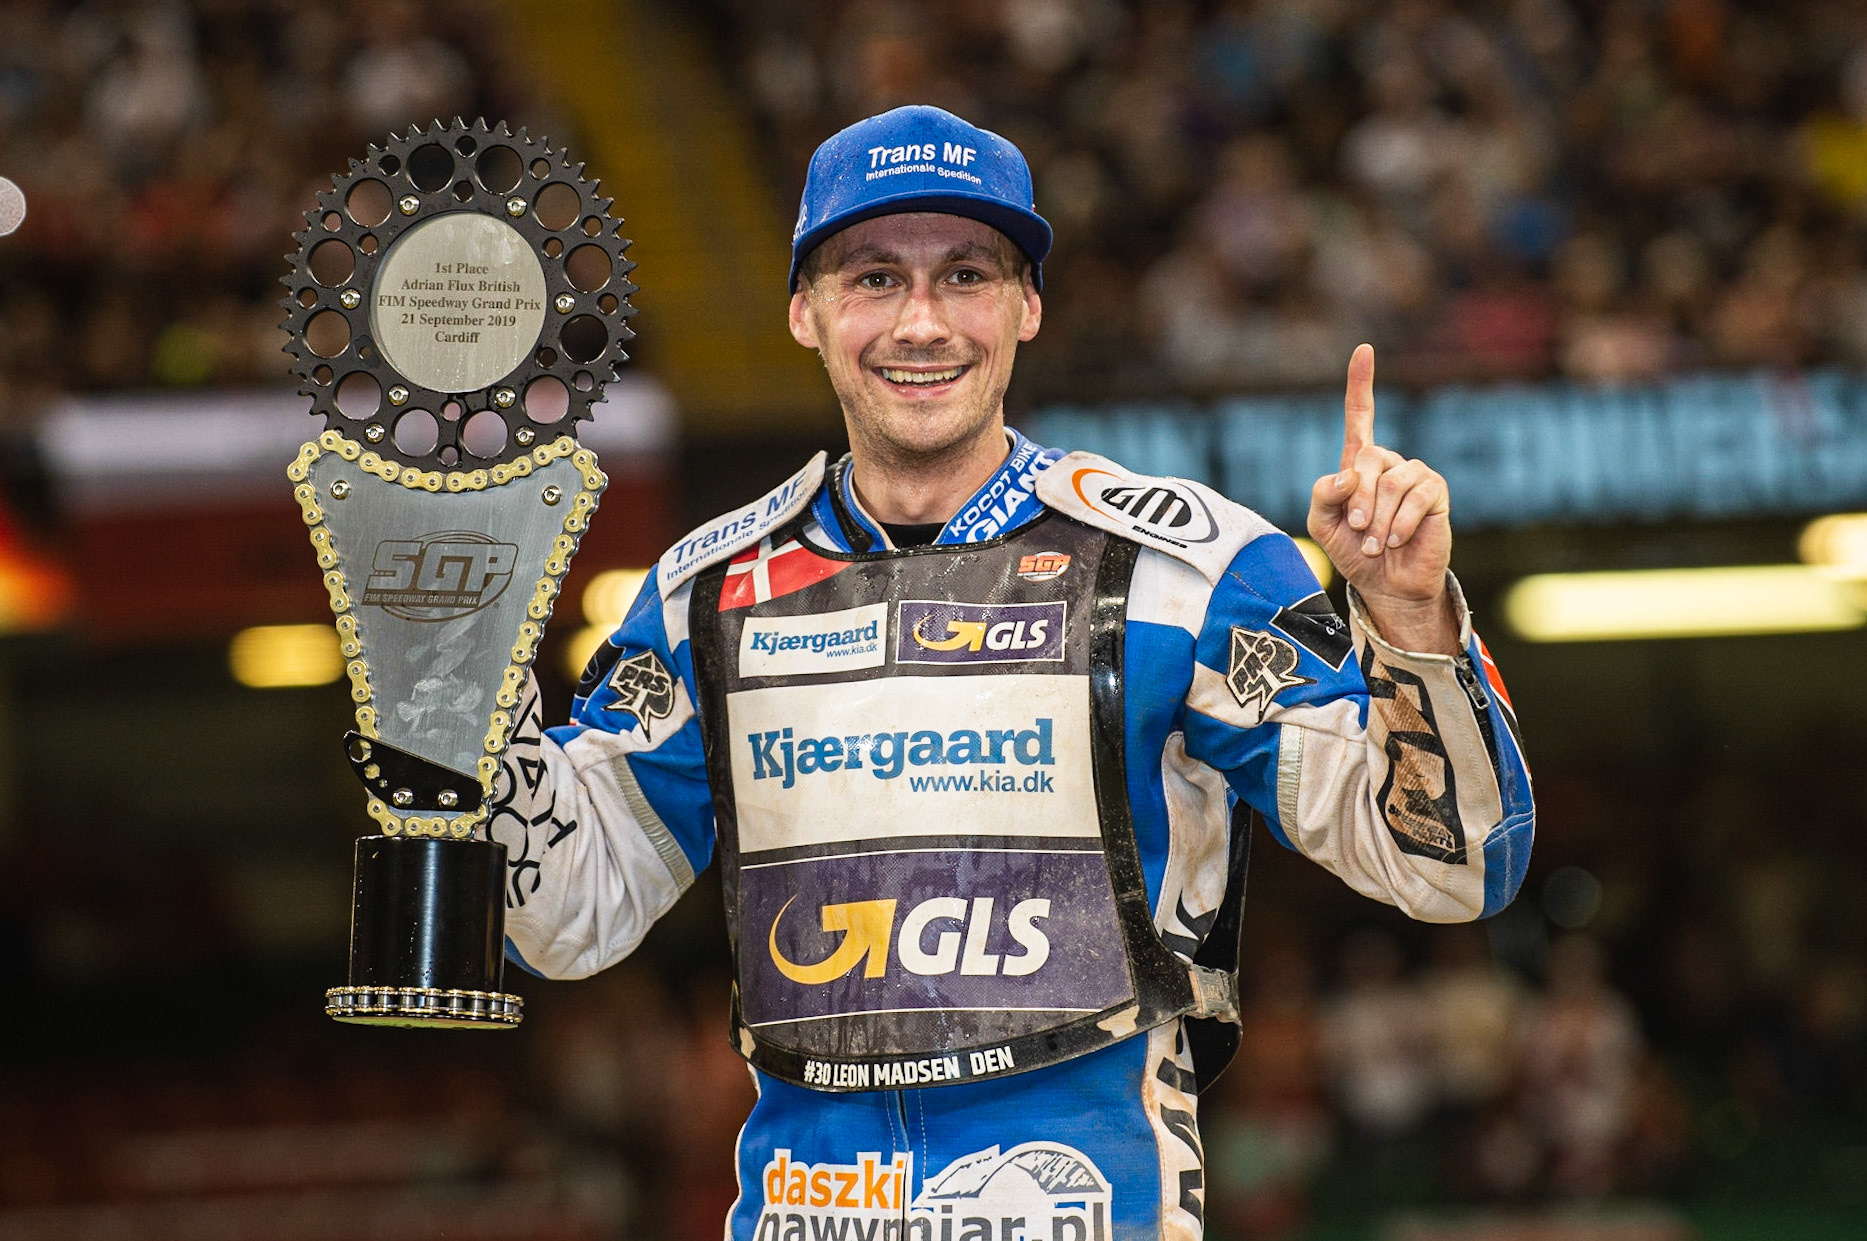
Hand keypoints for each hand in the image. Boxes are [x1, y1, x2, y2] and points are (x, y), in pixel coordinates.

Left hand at [1306, 344, 1457, 653]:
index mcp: (1358, 465)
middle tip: (1356, 529)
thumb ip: (1323, 495)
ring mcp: (1414, 475)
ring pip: (1390, 483)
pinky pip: (1416, 497)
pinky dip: (1399, 523)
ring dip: (1377, 519)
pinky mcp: (1436, 493)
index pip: (1360, 417)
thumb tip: (1348, 474)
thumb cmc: (1353, 552)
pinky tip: (1396, 540)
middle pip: (1366, 460)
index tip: (1364, 350)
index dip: (1360, 384)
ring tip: (1375, 543)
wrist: (1385, 584)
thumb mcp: (1322, 525)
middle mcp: (1388, 463)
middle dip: (1356, 500)